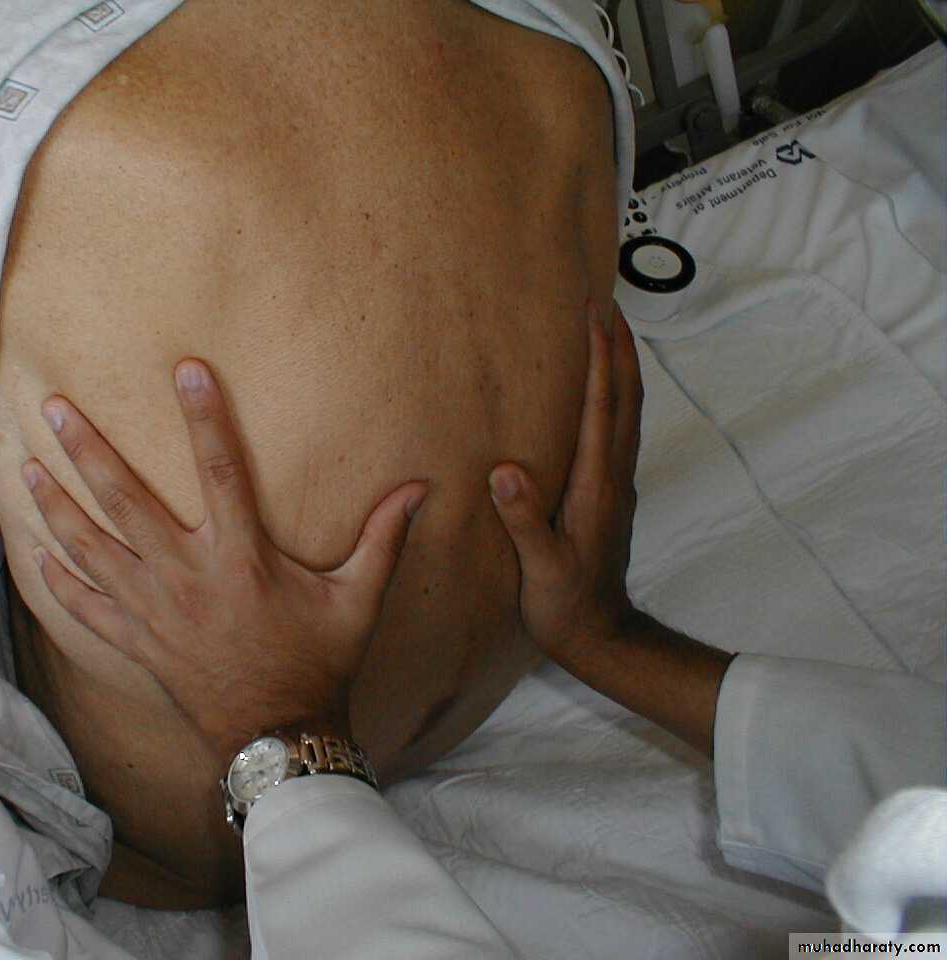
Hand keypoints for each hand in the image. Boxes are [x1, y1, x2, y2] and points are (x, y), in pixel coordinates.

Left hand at [23, 359, 427, 761]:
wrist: (277, 736)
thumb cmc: (318, 664)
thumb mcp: (358, 601)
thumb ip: (383, 540)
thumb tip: (420, 490)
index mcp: (240, 557)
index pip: (220, 469)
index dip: (204, 416)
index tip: (185, 368)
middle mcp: (187, 575)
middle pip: (125, 499)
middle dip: (86, 449)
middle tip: (54, 408)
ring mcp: (154, 609)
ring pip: (91, 547)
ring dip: (57, 504)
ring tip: (28, 466)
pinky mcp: (138, 642)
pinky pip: (87, 606)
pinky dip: (61, 579)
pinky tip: (39, 552)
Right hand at [488, 301, 641, 661]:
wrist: (601, 636)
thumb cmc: (566, 605)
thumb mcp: (540, 568)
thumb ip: (524, 520)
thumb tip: (505, 470)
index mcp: (596, 486)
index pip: (602, 409)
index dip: (600, 358)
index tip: (594, 315)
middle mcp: (614, 476)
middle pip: (625, 398)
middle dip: (619, 347)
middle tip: (606, 303)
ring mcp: (617, 484)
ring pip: (628, 411)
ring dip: (622, 366)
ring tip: (609, 331)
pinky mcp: (612, 493)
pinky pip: (620, 429)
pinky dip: (616, 395)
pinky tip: (602, 389)